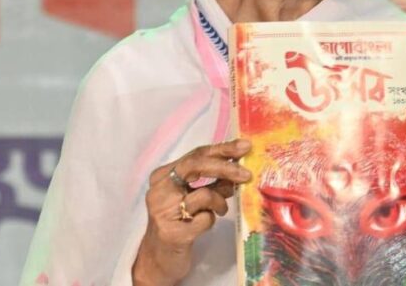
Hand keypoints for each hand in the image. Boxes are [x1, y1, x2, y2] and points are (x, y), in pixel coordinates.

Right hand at [132, 139, 251, 285]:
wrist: (158, 259)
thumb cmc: (178, 223)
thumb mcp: (194, 197)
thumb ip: (212, 182)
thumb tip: (239, 169)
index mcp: (163, 175)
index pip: (196, 154)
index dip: (222, 149)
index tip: (244, 146)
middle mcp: (159, 189)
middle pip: (197, 166)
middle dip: (226, 168)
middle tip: (247, 174)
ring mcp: (163, 211)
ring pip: (205, 194)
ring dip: (219, 202)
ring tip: (220, 211)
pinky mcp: (173, 233)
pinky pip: (205, 219)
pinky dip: (211, 221)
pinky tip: (203, 226)